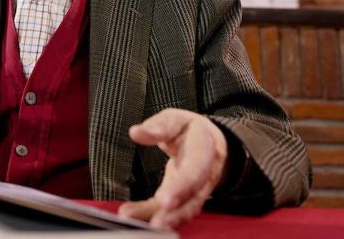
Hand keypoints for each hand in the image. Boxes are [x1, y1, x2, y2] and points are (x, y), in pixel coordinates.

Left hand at [118, 108, 227, 228]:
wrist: (210, 143)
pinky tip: (134, 216)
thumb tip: (137, 133)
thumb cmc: (190, 131)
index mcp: (205, 149)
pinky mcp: (183, 200)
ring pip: (185, 210)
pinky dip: (152, 216)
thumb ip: (159, 126)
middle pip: (194, 196)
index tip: (163, 199)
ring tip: (139, 223)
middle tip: (156, 221)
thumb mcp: (176, 119)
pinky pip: (171, 211)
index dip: (182, 186)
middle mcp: (205, 175)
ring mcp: (196, 191)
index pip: (196, 169)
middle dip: (176, 211)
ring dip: (165, 219)